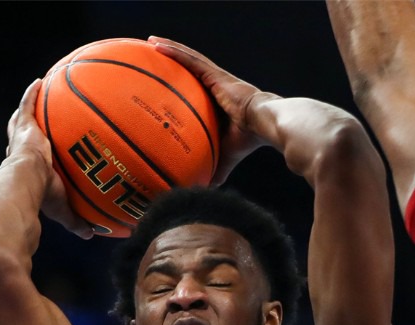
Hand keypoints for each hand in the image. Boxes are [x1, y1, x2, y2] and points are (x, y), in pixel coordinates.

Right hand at [6, 80, 96, 239]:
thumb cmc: (40, 199)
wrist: (24, 186)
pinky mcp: (25, 128)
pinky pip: (27, 106)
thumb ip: (76, 221)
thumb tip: (92, 234)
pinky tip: (39, 82)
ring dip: (28, 107)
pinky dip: (31, 94)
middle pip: (21, 137)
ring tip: (36, 93)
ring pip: (22, 119)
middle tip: (32, 123)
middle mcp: (20, 152)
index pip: (26, 161)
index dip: (29, 155)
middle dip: (25, 129)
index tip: (36, 152)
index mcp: (26, 171)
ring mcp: (22, 138)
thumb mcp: (62, 210)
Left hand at [148, 36, 275, 184]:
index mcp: (217, 101)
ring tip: (150, 42)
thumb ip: (216, 169)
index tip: (165, 82)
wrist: (263, 124)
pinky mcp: (214, 73)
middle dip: (171, 60)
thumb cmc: (249, 140)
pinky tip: (157, 45)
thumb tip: (205, 192)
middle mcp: (215, 85)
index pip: (195, 89)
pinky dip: (173, 51)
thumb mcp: (227, 156)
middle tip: (151, 54)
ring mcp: (214, 77)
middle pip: (188, 69)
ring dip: (169, 49)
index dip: (181, 82)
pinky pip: (189, 59)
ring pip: (187, 58)